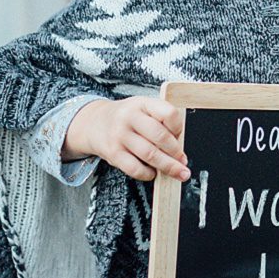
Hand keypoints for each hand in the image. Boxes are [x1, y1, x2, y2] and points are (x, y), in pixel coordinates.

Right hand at [65, 96, 187, 181]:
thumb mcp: (144, 108)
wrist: (94, 123)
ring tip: (178, 172)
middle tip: (183, 161)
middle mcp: (129, 117)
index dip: (179, 127)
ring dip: (168, 166)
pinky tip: (154, 173)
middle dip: (176, 152)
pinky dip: (148, 174)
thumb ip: (161, 121)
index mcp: (142, 103)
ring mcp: (119, 135)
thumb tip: (180, 147)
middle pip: (160, 137)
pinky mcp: (112, 153)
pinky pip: (134, 168)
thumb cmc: (127, 118)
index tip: (181, 136)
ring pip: (150, 154)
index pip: (169, 114)